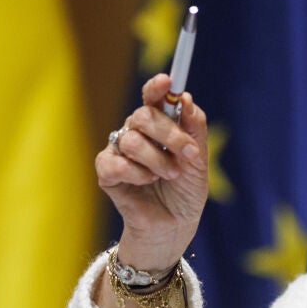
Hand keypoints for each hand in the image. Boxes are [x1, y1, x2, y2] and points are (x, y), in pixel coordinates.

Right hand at [96, 73, 209, 271]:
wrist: (174, 226)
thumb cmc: (185, 192)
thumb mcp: (198, 159)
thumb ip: (194, 128)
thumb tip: (184, 97)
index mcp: (159, 125)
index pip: (153, 97)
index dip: (157, 87)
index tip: (167, 81)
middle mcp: (136, 133)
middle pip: (142, 116)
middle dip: (168, 133)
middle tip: (187, 153)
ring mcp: (119, 152)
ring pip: (131, 140)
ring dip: (156, 159)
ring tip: (169, 175)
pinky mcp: (107, 173)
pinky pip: (116, 163)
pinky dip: (136, 173)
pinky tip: (146, 182)